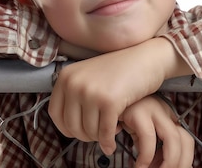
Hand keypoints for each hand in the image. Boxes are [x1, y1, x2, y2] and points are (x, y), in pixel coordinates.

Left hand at [48, 37, 191, 153]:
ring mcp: (91, 92)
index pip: (55, 114)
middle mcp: (74, 83)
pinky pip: (104, 132)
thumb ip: (75, 95)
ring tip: (110, 129)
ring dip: (100, 137)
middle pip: (71, 126)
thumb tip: (67, 127)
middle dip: (86, 136)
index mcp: (66, 77)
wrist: (146, 59)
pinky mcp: (109, 101)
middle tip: (99, 134)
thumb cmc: (120, 70)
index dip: (66, 128)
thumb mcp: (89, 76)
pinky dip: (109, 141)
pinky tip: (114, 140)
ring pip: (88, 131)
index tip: (79, 132)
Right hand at [120, 95, 193, 167]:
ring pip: (173, 139)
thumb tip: (158, 166)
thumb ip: (151, 147)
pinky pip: (148, 138)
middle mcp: (164, 110)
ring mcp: (152, 109)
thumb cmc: (121, 115)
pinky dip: (146, 157)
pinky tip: (139, 165)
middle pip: (185, 139)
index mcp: (167, 115)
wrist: (102, 99)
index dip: (185, 160)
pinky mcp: (138, 111)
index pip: (186, 140)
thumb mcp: (140, 131)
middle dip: (180, 163)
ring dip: (168, 163)